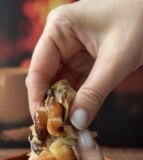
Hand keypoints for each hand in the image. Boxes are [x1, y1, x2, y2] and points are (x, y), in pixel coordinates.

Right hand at [26, 0, 142, 128]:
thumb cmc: (139, 20)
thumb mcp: (116, 59)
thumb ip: (95, 93)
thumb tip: (77, 123)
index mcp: (59, 29)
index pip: (38, 70)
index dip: (37, 99)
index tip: (41, 123)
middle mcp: (60, 40)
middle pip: (46, 80)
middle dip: (51, 105)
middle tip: (54, 130)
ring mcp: (71, 51)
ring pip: (60, 85)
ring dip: (64, 106)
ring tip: (65, 127)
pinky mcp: (84, 61)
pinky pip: (75, 85)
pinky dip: (76, 101)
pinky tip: (77, 116)